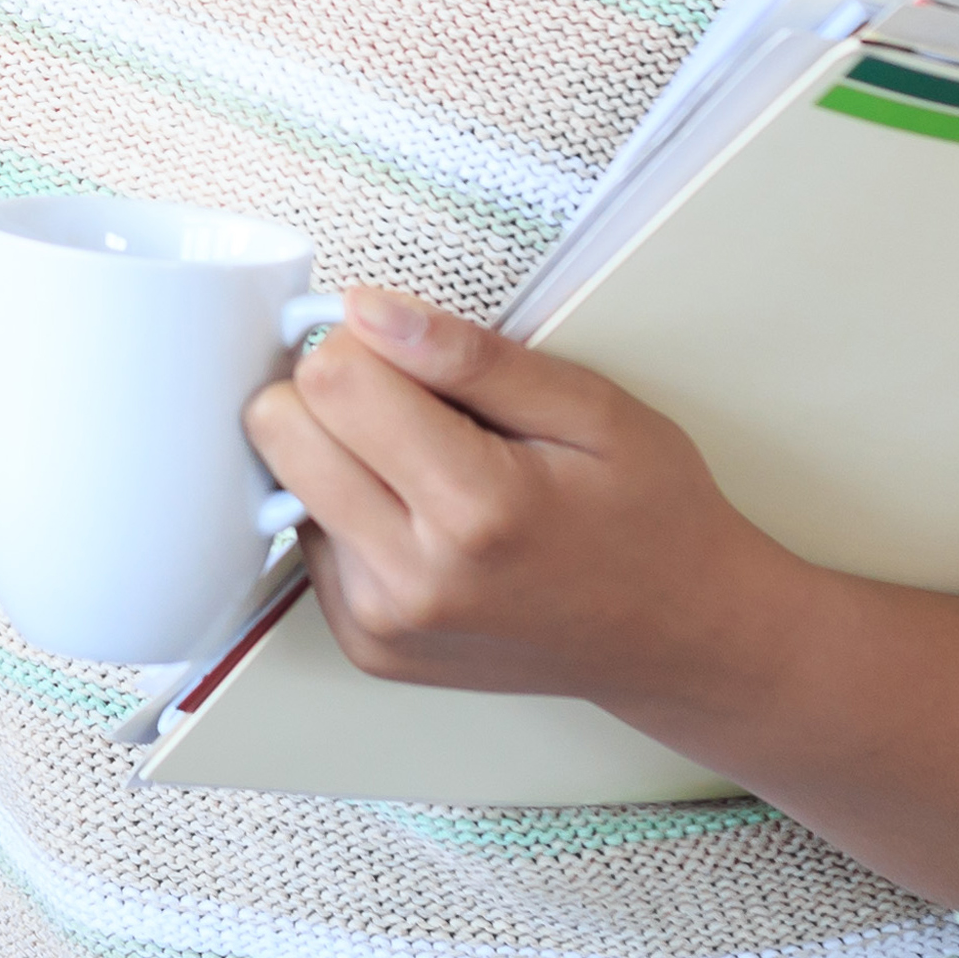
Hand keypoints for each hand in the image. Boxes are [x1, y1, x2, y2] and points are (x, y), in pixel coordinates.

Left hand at [241, 291, 811, 717]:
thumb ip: (471, 356)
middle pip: (280, 431)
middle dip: (332, 393)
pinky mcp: (367, 646)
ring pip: (284, 483)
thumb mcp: (592, 410)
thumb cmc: (649, 517)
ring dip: (340, 457)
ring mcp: (383, 623)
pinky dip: (351, 514)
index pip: (331, 381)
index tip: (406, 349)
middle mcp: (414, 579)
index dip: (362, 343)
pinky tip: (423, 518)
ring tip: (431, 468)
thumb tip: (365, 310)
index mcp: (477, 509)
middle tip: (412, 404)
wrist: (678, 636)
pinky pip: (310, 542)